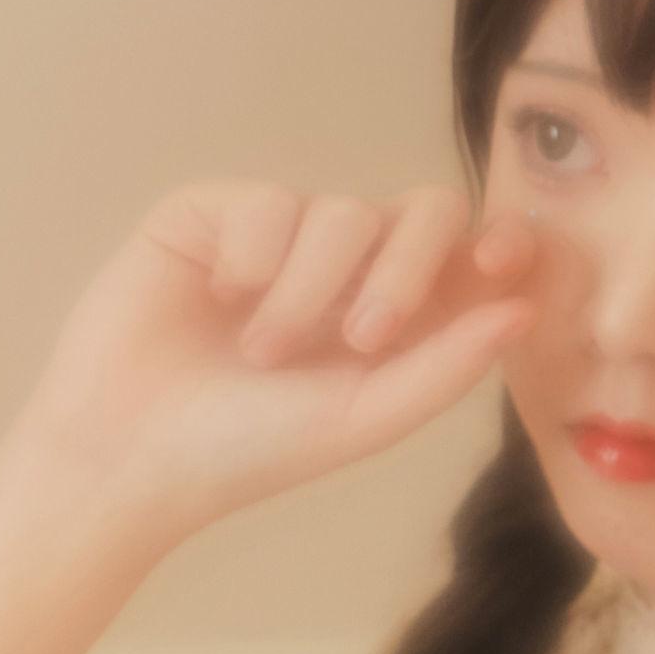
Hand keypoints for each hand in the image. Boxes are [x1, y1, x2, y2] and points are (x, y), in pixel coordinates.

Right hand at [12, 179, 539, 548]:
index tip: (502, 261)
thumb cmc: (247, 450)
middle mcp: (345, 268)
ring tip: (264, 353)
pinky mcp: (214, 213)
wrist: (132, 453)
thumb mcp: (364, 416)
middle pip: (423, 210)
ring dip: (312, 290)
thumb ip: (446, 367)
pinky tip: (222, 301)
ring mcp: (280, 235)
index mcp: (394, 316)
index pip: (466, 253)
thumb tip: (522, 310)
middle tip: (368, 337)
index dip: (497, 244)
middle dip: (409, 266)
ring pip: (344, 211)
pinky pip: (270, 201)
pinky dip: (257, 257)